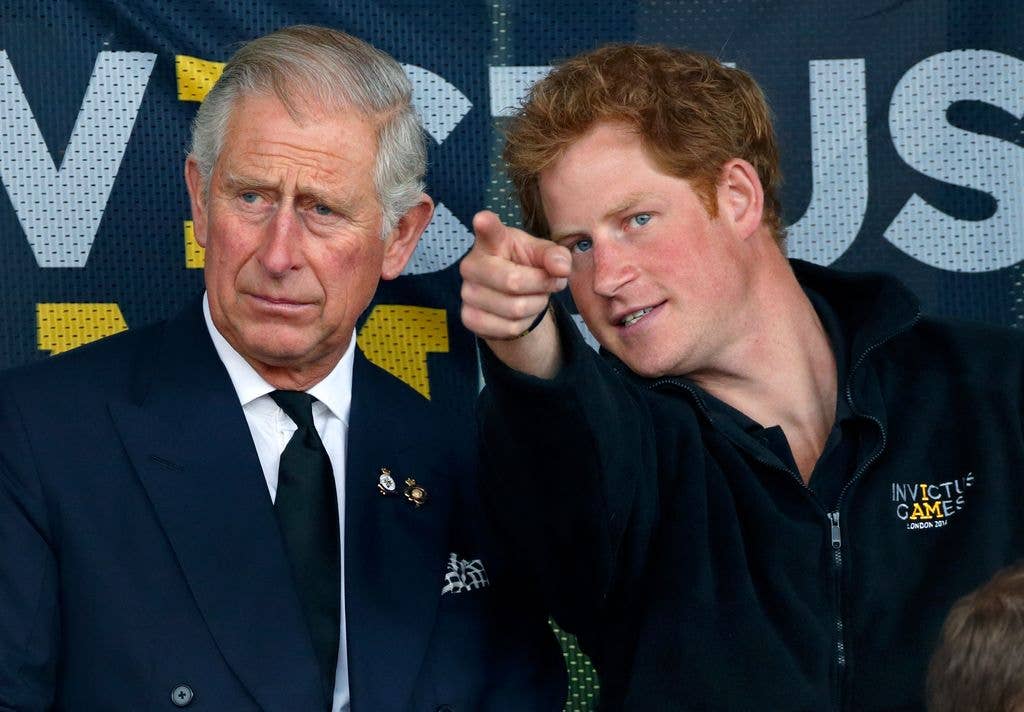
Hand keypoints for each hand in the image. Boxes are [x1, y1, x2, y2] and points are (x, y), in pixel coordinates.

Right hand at [460, 211, 570, 341]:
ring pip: (515, 309)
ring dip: (536, 305)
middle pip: (513, 281)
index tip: (483, 218)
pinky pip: (508, 328)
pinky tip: (523, 313)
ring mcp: (467, 293)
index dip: (485, 224)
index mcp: (491, 241)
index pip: (487, 231)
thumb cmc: (525, 266)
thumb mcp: (542, 255)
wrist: (512, 297)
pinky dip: (525, 324)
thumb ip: (555, 256)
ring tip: (536, 296)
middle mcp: (472, 265)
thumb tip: (561, 268)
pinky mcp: (469, 318)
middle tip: (550, 283)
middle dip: (541, 285)